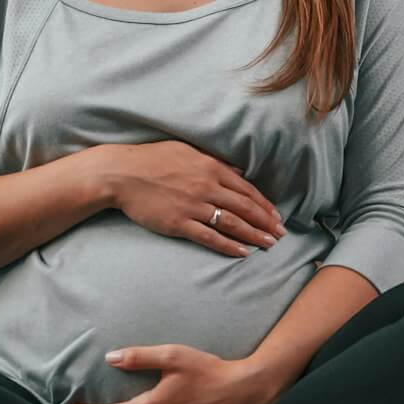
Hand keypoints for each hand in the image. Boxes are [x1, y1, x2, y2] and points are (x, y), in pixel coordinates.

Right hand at [105, 141, 285, 258]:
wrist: (122, 174)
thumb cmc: (152, 159)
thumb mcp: (187, 151)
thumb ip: (214, 161)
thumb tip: (237, 169)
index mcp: (210, 168)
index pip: (246, 189)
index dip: (264, 204)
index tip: (276, 216)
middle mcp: (207, 187)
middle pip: (245, 208)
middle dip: (266, 222)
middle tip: (281, 234)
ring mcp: (194, 206)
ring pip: (232, 223)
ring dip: (254, 235)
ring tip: (269, 245)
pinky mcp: (179, 223)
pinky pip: (210, 237)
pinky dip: (229, 246)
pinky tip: (243, 253)